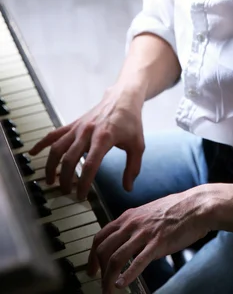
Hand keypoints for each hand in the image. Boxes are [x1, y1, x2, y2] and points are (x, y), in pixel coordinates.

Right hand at [28, 86, 144, 198]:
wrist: (123, 98)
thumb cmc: (131, 121)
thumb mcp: (138, 145)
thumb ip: (132, 168)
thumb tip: (128, 188)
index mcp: (104, 138)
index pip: (90, 165)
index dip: (84, 183)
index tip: (81, 196)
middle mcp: (88, 132)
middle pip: (70, 158)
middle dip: (65, 178)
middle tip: (67, 192)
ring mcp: (79, 127)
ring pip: (57, 147)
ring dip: (51, 165)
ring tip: (50, 180)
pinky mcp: (74, 124)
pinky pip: (54, 134)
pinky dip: (42, 143)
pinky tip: (33, 152)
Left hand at [87, 185, 213, 292]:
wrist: (197, 205)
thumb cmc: (177, 209)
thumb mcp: (149, 213)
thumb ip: (136, 225)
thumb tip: (129, 240)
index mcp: (129, 216)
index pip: (101, 236)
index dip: (92, 255)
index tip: (92, 268)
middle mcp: (132, 224)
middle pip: (104, 249)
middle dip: (97, 270)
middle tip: (98, 283)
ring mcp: (144, 233)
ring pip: (116, 258)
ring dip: (109, 279)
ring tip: (109, 291)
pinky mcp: (158, 243)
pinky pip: (138, 262)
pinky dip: (127, 276)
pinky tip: (122, 285)